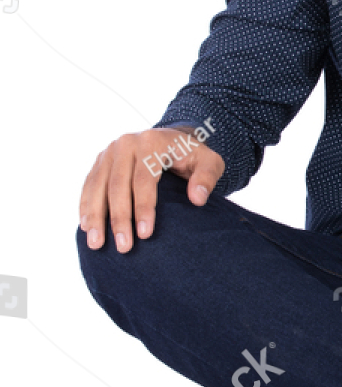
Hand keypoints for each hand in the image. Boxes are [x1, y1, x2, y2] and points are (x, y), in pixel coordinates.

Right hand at [79, 127, 224, 252]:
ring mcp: (109, 151)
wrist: (172, 139)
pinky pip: (89, 184)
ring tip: (96, 243)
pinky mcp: (100, 161)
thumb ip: (207, 177)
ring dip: (95, 216)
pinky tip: (86, 227)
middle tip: (123, 247)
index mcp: (152, 142)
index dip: (143, 208)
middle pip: (118, 184)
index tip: (144, 235)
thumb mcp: (210, 162)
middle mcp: (126, 143)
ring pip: (98, 186)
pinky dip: (86, 205)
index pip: (144, 179)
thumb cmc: (192, 156)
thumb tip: (197, 199)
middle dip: (119, 218)